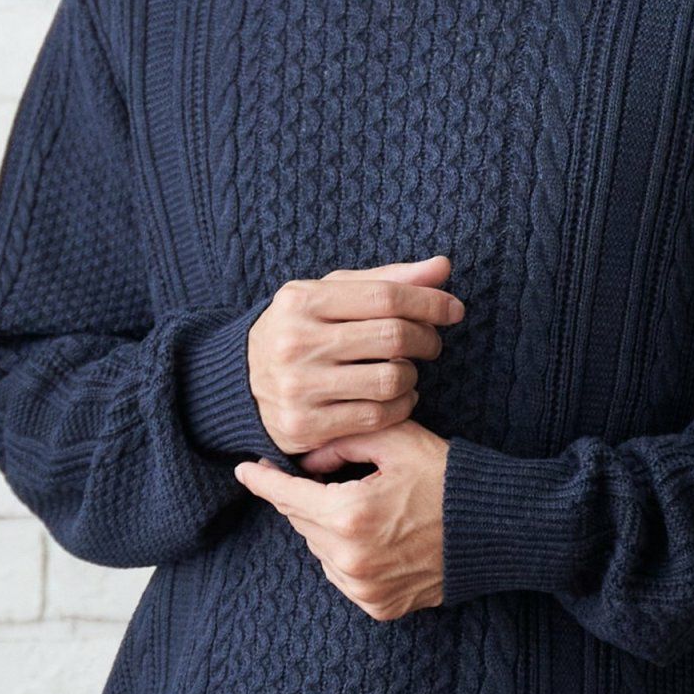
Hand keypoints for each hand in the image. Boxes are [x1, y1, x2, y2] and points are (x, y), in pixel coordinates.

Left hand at [233, 419, 448, 621]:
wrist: (496, 529)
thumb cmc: (447, 478)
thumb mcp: (397, 441)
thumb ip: (344, 440)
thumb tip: (309, 460)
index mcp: (349, 515)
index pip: (288, 496)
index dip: (263, 480)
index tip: (244, 469)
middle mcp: (350, 558)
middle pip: (304, 522)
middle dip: (309, 498)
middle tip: (333, 478)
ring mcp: (364, 588)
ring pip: (321, 550)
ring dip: (330, 529)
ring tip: (368, 509)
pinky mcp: (379, 606)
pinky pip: (345, 576)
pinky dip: (350, 556)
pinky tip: (379, 538)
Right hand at [246, 254, 463, 458]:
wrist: (239, 381)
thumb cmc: (300, 330)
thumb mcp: (331, 295)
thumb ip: (386, 280)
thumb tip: (443, 267)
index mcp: (302, 300)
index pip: (386, 296)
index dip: (430, 302)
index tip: (453, 310)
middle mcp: (296, 342)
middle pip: (393, 336)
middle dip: (427, 339)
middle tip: (431, 343)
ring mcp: (298, 387)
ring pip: (390, 379)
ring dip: (412, 375)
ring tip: (406, 369)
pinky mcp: (304, 426)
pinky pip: (377, 416)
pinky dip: (401, 406)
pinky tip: (397, 397)